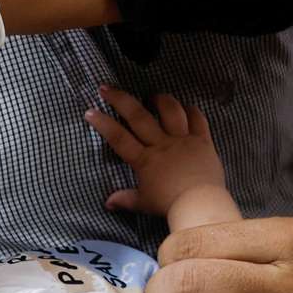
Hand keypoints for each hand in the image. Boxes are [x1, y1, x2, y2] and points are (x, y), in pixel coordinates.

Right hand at [85, 87, 224, 215]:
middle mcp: (161, 144)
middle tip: (107, 87)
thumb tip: (108, 202)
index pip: (119, 138)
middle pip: (139, 116)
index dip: (103, 124)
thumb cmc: (169, 205)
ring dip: (160, 99)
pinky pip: (197, 119)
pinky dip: (191, 110)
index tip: (90, 112)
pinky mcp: (202, 141)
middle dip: (120, 100)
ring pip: (170, 111)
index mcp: (144, 160)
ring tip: (153, 96)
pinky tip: (186, 106)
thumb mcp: (144, 203)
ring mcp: (182, 140)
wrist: (199, 204)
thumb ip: (126, 199)